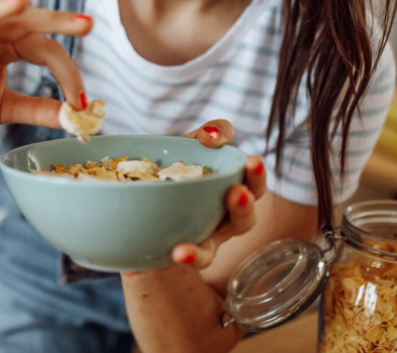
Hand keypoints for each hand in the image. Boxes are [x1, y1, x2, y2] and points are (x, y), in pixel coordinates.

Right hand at [0, 0, 92, 144]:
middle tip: (87, 24)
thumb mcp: (4, 108)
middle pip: (22, 21)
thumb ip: (38, 109)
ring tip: (21, 0)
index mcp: (3, 48)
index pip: (43, 47)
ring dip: (1, 9)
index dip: (68, 71)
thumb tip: (75, 116)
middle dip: (54, 19)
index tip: (84, 101)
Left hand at [172, 119, 267, 267]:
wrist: (141, 213)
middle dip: (244, 206)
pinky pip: (184, 262)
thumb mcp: (188, 149)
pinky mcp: (179, 257)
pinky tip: (178, 253)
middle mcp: (221, 222)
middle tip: (237, 192)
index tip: (252, 161)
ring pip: (210, 252)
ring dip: (202, 250)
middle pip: (244, 220)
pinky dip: (186, 258)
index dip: (256, 174)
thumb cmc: (174, 175)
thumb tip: (212, 134)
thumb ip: (204, 136)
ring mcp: (200, 243)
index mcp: (229, 193)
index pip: (252, 185)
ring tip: (188, 246)